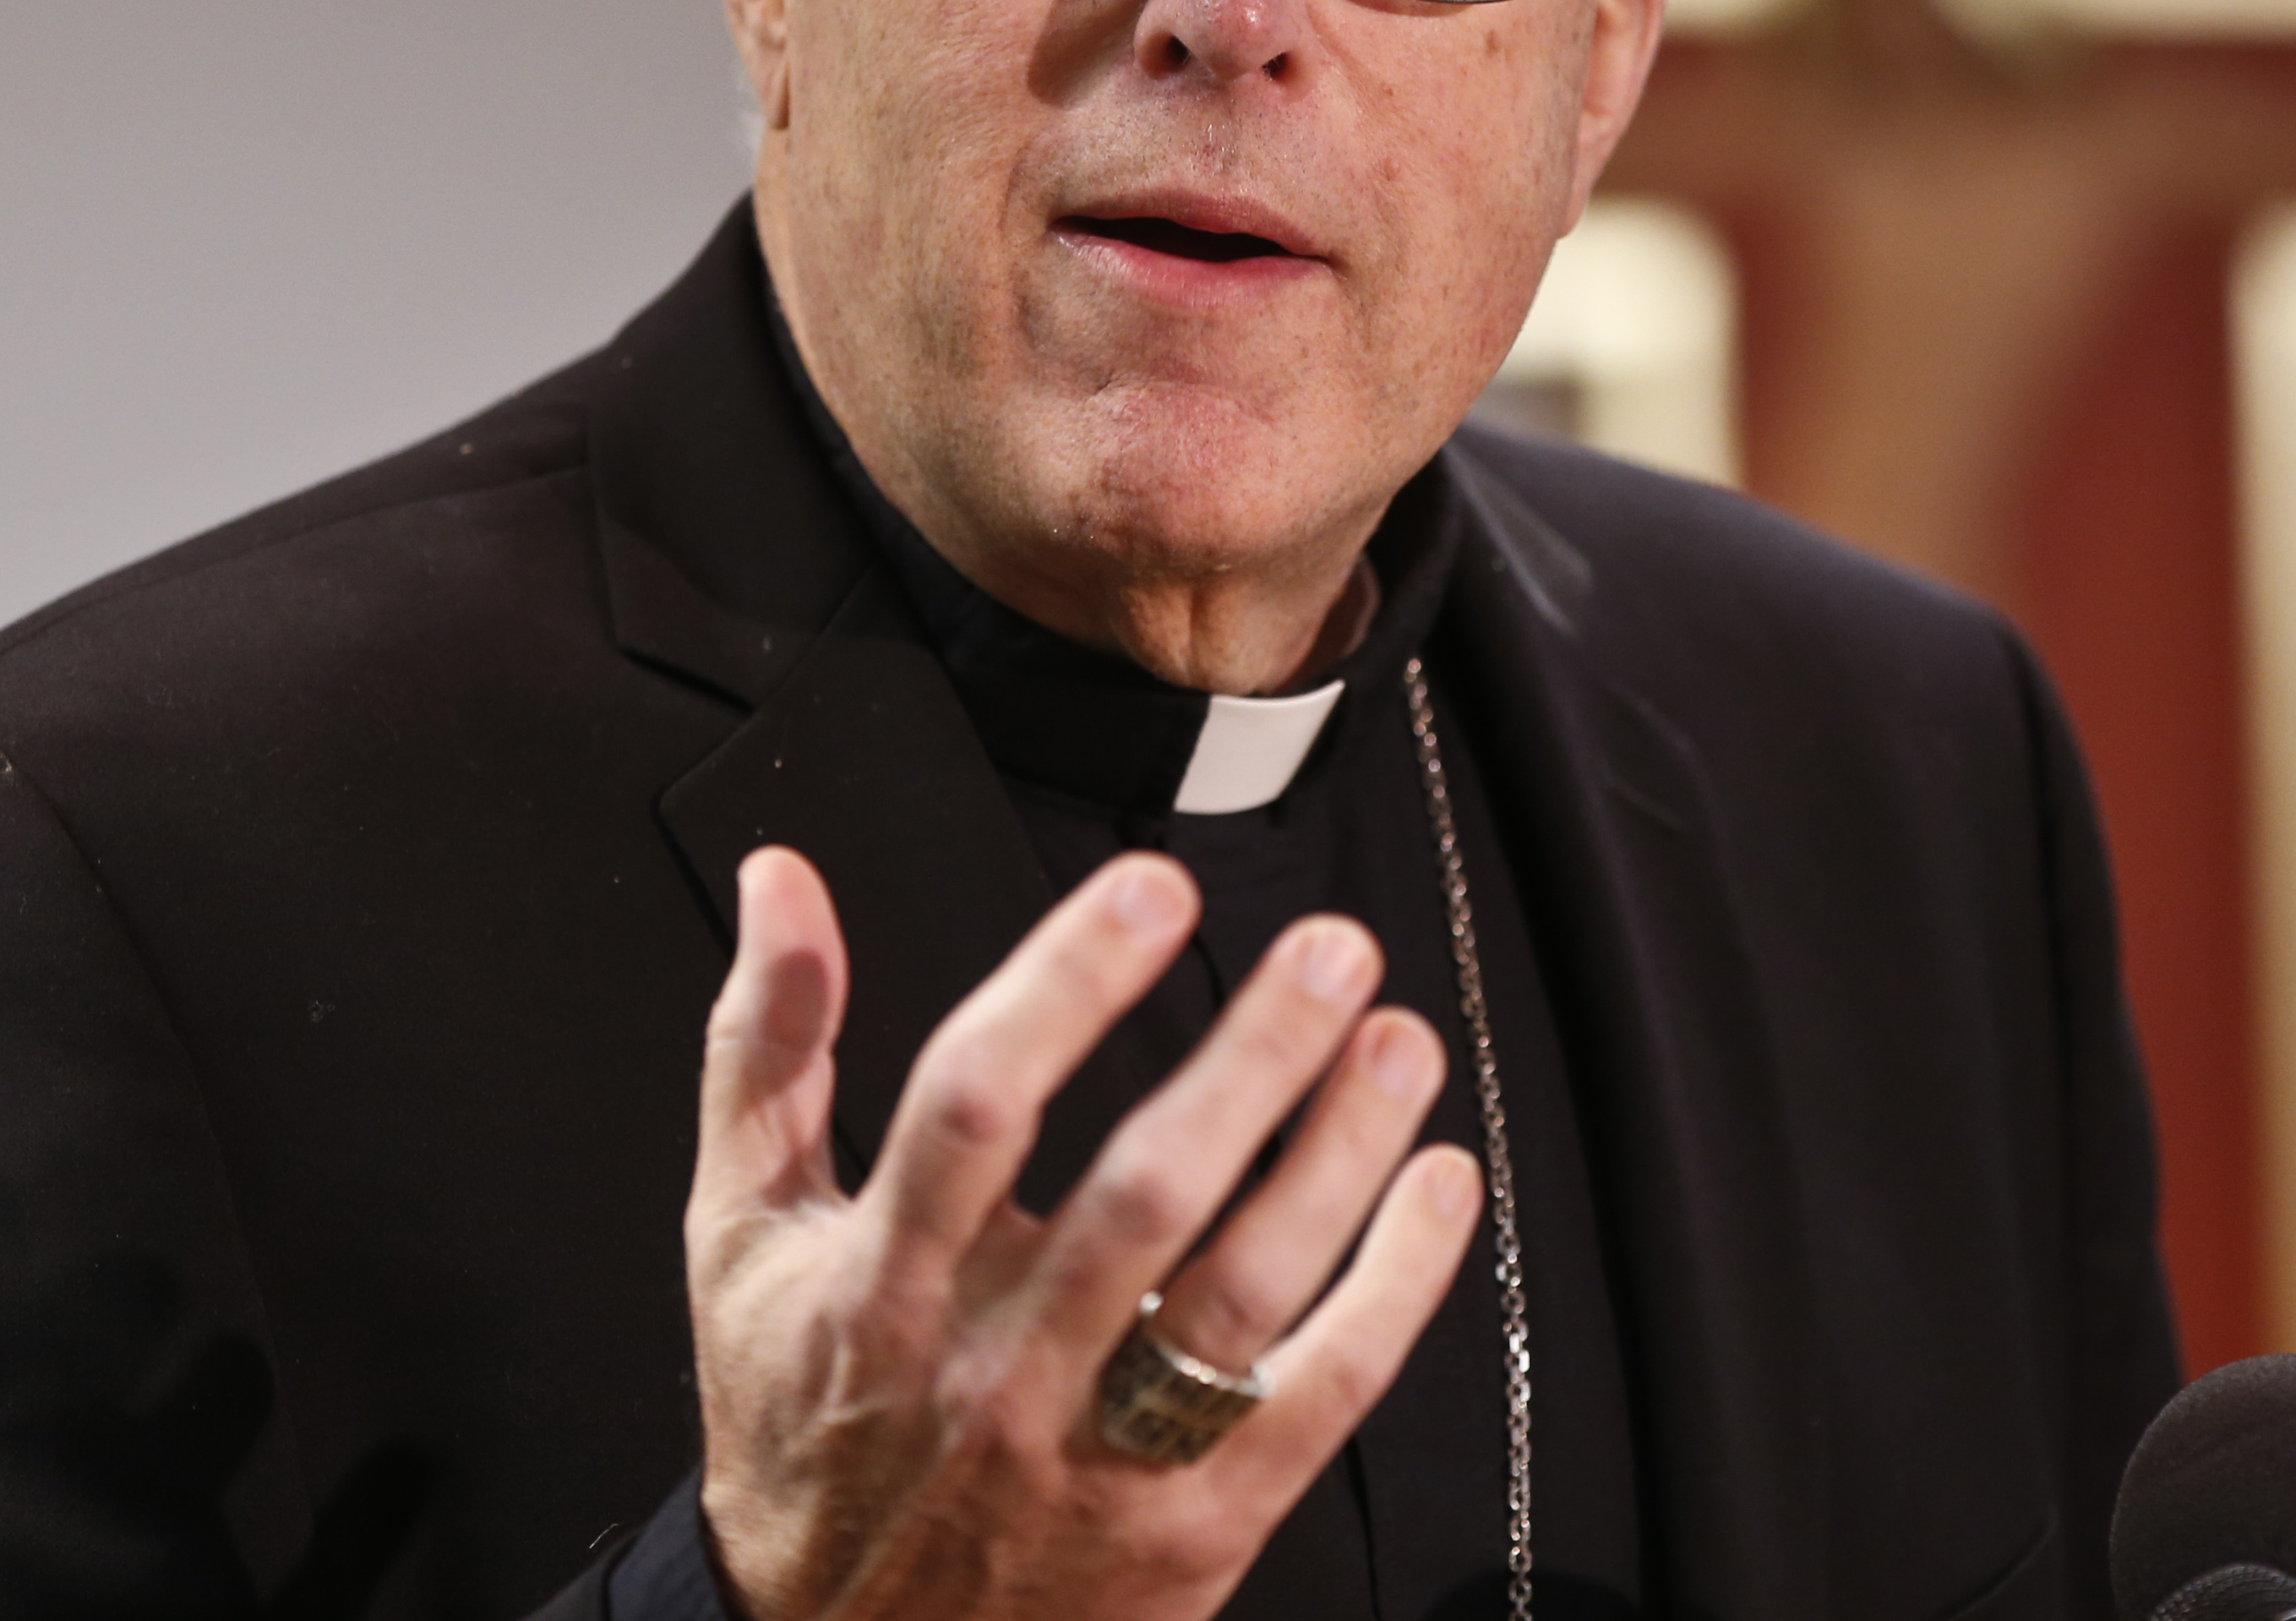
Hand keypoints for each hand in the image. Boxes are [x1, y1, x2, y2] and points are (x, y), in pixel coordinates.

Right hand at [684, 845, 1480, 1620]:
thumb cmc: (803, 1423)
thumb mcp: (744, 1238)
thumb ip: (765, 1047)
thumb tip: (780, 882)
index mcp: (883, 1284)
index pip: (974, 1108)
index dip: (1066, 985)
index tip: (1154, 886)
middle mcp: (997, 1369)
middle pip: (1141, 1196)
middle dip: (1252, 1060)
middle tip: (1334, 951)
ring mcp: (1102, 1454)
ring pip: (1244, 1294)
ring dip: (1340, 1156)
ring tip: (1401, 1040)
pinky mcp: (1196, 1524)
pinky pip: (1318, 1397)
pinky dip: (1396, 1286)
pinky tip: (1440, 1183)